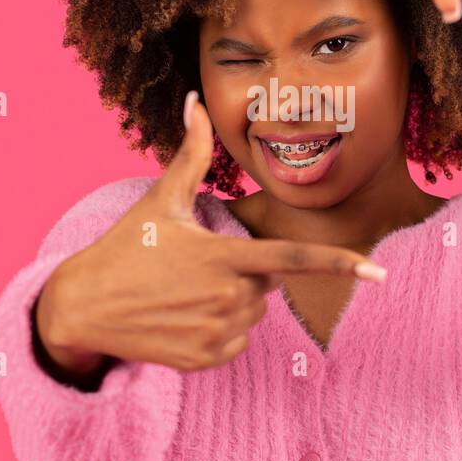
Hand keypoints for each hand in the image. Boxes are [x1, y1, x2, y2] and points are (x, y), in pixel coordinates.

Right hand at [36, 91, 386, 373]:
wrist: (82, 308)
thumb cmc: (124, 248)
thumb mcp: (160, 200)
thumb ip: (190, 153)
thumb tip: (196, 101)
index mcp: (224, 257)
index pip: (293, 257)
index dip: (340, 263)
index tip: (379, 271)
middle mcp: (227, 298)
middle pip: (266, 285)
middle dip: (243, 274)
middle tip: (195, 268)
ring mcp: (216, 333)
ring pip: (252, 315)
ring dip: (231, 304)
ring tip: (184, 294)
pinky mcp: (204, 360)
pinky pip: (235, 343)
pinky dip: (217, 332)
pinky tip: (181, 319)